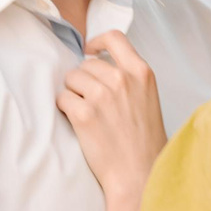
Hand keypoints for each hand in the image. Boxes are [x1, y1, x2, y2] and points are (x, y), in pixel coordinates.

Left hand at [57, 31, 166, 203]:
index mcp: (141, 73)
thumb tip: (98, 64)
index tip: (90, 50)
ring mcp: (102, 95)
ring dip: (74, 93)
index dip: (97, 42)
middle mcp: (122, 79)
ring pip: (71, 79)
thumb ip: (128, 78)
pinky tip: (79, 123)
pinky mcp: (84, 114)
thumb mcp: (147, 98)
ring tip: (88, 114)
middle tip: (92, 102)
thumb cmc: (143, 141)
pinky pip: (62, 98)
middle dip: (84, 79)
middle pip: (87, 64)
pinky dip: (65, 109)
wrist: (139, 173)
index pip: (114, 38)